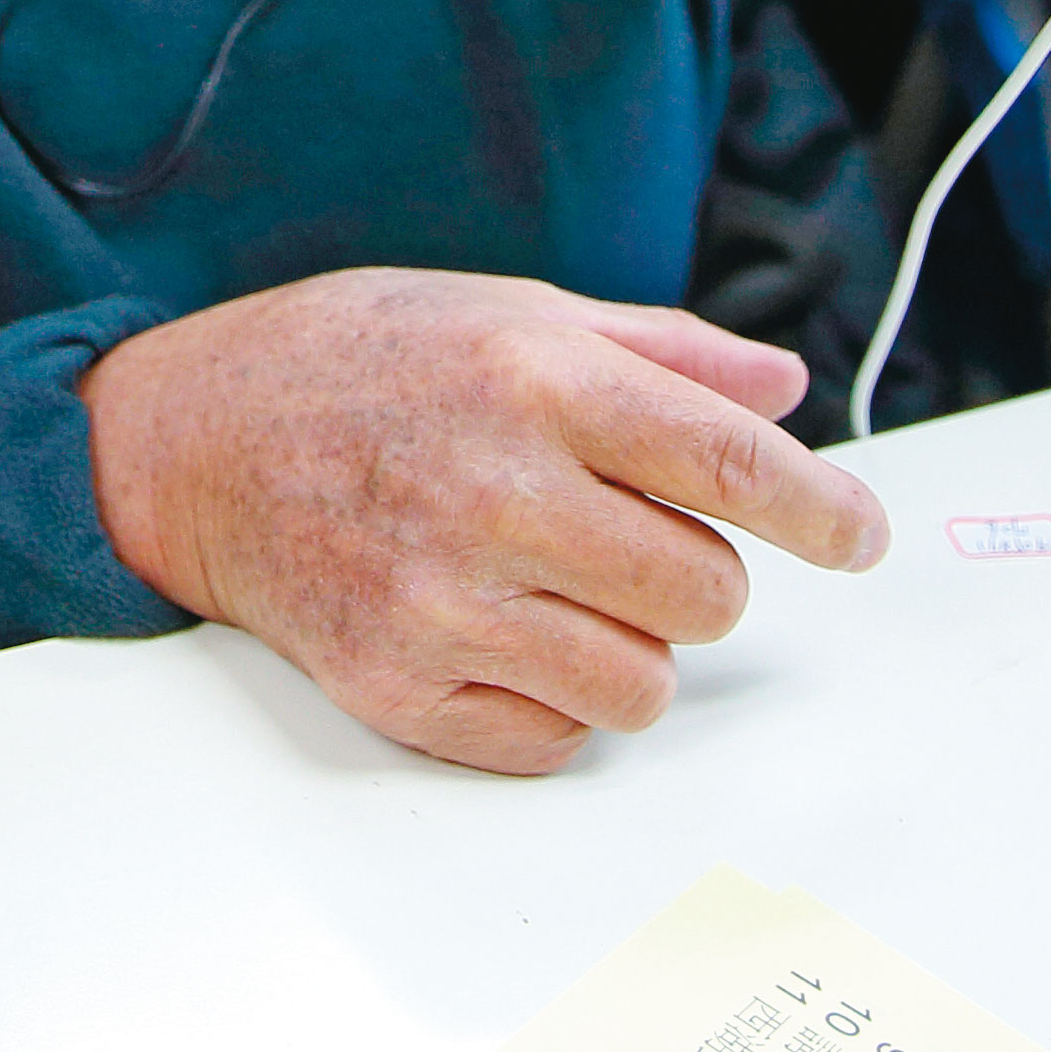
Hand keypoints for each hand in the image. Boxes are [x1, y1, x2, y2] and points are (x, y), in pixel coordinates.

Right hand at [81, 269, 884, 775]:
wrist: (190, 439)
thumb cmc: (356, 362)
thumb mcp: (507, 311)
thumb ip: (658, 351)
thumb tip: (783, 393)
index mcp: (534, 381)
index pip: (729, 462)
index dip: (821, 508)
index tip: (861, 535)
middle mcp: (492, 491)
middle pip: (706, 594)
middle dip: (700, 576)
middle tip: (640, 543)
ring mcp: (439, 601)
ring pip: (642, 686)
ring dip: (631, 647)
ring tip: (561, 590)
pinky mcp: (395, 686)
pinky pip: (554, 740)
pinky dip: (554, 702)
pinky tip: (502, 632)